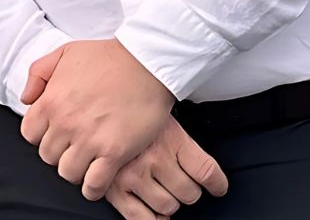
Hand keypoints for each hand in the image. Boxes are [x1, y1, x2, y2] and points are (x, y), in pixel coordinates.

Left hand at [18, 39, 174, 199]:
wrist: (146, 63)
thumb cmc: (108, 57)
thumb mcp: (63, 53)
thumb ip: (38, 74)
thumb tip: (26, 99)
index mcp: (50, 101)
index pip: (29, 134)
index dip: (41, 136)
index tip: (53, 134)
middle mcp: (65, 123)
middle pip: (48, 156)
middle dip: (58, 153)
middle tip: (73, 147)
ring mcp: (89, 140)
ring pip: (67, 173)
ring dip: (75, 170)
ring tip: (86, 163)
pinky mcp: (115, 152)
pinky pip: (94, 184)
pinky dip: (93, 188)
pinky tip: (97, 182)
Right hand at [102, 118, 229, 219]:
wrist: (92, 101)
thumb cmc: (126, 108)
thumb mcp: (160, 114)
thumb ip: (180, 139)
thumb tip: (202, 170)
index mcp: (169, 137)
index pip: (206, 171)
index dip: (217, 184)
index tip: (217, 187)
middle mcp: (153, 158)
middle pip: (189, 193)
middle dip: (187, 191)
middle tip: (178, 181)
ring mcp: (132, 175)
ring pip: (168, 206)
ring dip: (168, 203)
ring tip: (160, 190)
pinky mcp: (113, 189)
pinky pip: (140, 218)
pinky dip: (152, 219)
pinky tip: (152, 209)